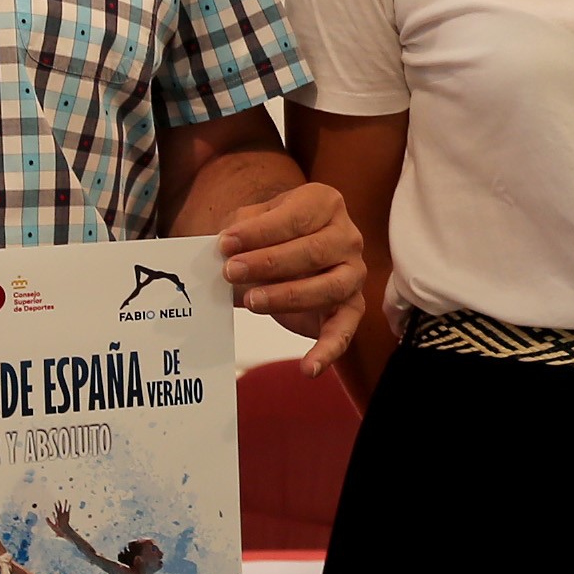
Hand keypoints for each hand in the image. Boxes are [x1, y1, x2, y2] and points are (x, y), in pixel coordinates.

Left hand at [216, 180, 367, 370]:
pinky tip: (308, 369)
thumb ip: (239, 231)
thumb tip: (220, 249)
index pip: (296, 217)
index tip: (225, 243)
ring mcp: (353, 273)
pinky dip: (328, 352)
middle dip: (269, 262)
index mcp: (325, 204)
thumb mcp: (250, 221)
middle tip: (231, 271)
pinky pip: (345, 331)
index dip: (259, 232)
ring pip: (330, 287)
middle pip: (315, 250)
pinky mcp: (351, 308)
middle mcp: (347, 237)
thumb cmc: (266, 234)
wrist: (281, 251)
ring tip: (251, 301)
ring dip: (288, 296)